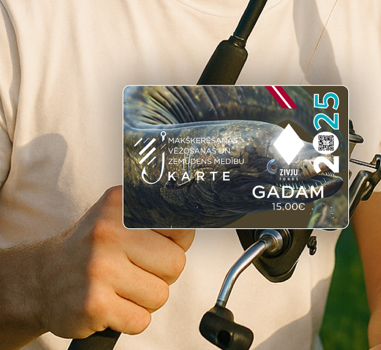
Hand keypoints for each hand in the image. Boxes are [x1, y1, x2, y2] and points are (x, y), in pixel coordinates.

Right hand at [36, 186, 194, 337]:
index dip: (176, 241)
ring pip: (160, 295)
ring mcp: (100, 269)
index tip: (160, 245)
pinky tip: (111, 305)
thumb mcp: (116, 217)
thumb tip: (192, 224)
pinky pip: (141, 320)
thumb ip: (153, 216)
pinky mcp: (95, 304)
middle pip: (175, 263)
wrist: (42, 279)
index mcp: (119, 204)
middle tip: (136, 272)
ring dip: (145, 299)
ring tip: (120, 288)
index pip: (178, 223)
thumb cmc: (91, 249)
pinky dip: (130, 319)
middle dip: (162, 275)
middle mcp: (108, 232)